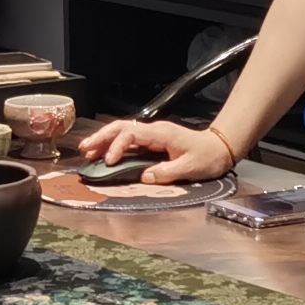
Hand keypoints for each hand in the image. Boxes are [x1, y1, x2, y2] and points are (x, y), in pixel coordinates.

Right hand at [75, 115, 236, 184]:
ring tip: (88, 151)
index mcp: (162, 133)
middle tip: (86, 149)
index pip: (132, 134)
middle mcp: (154, 131)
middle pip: (121, 127)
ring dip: (104, 140)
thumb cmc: (207, 156)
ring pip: (122, 132)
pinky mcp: (151, 142)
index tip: (109, 161)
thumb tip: (144, 177)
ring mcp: (152, 135)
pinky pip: (128, 140)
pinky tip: (104, 154)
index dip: (117, 146)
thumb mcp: (190, 168)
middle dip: (101, 137)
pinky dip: (113, 146)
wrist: (219, 148)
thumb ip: (166, 173)